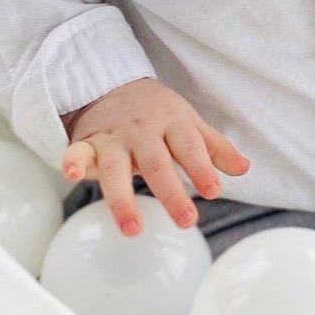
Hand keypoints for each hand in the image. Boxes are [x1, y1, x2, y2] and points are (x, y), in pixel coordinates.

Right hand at [60, 80, 249, 233]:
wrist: (111, 85)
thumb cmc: (157, 112)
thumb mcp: (189, 123)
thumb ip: (214, 148)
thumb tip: (244, 169)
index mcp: (172, 123)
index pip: (189, 146)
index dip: (201, 167)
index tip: (213, 190)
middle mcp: (142, 132)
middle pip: (157, 163)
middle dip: (171, 193)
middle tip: (187, 220)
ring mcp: (114, 138)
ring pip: (116, 169)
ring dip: (122, 199)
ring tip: (132, 229)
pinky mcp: (87, 143)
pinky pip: (77, 152)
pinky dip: (71, 161)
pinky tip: (70, 174)